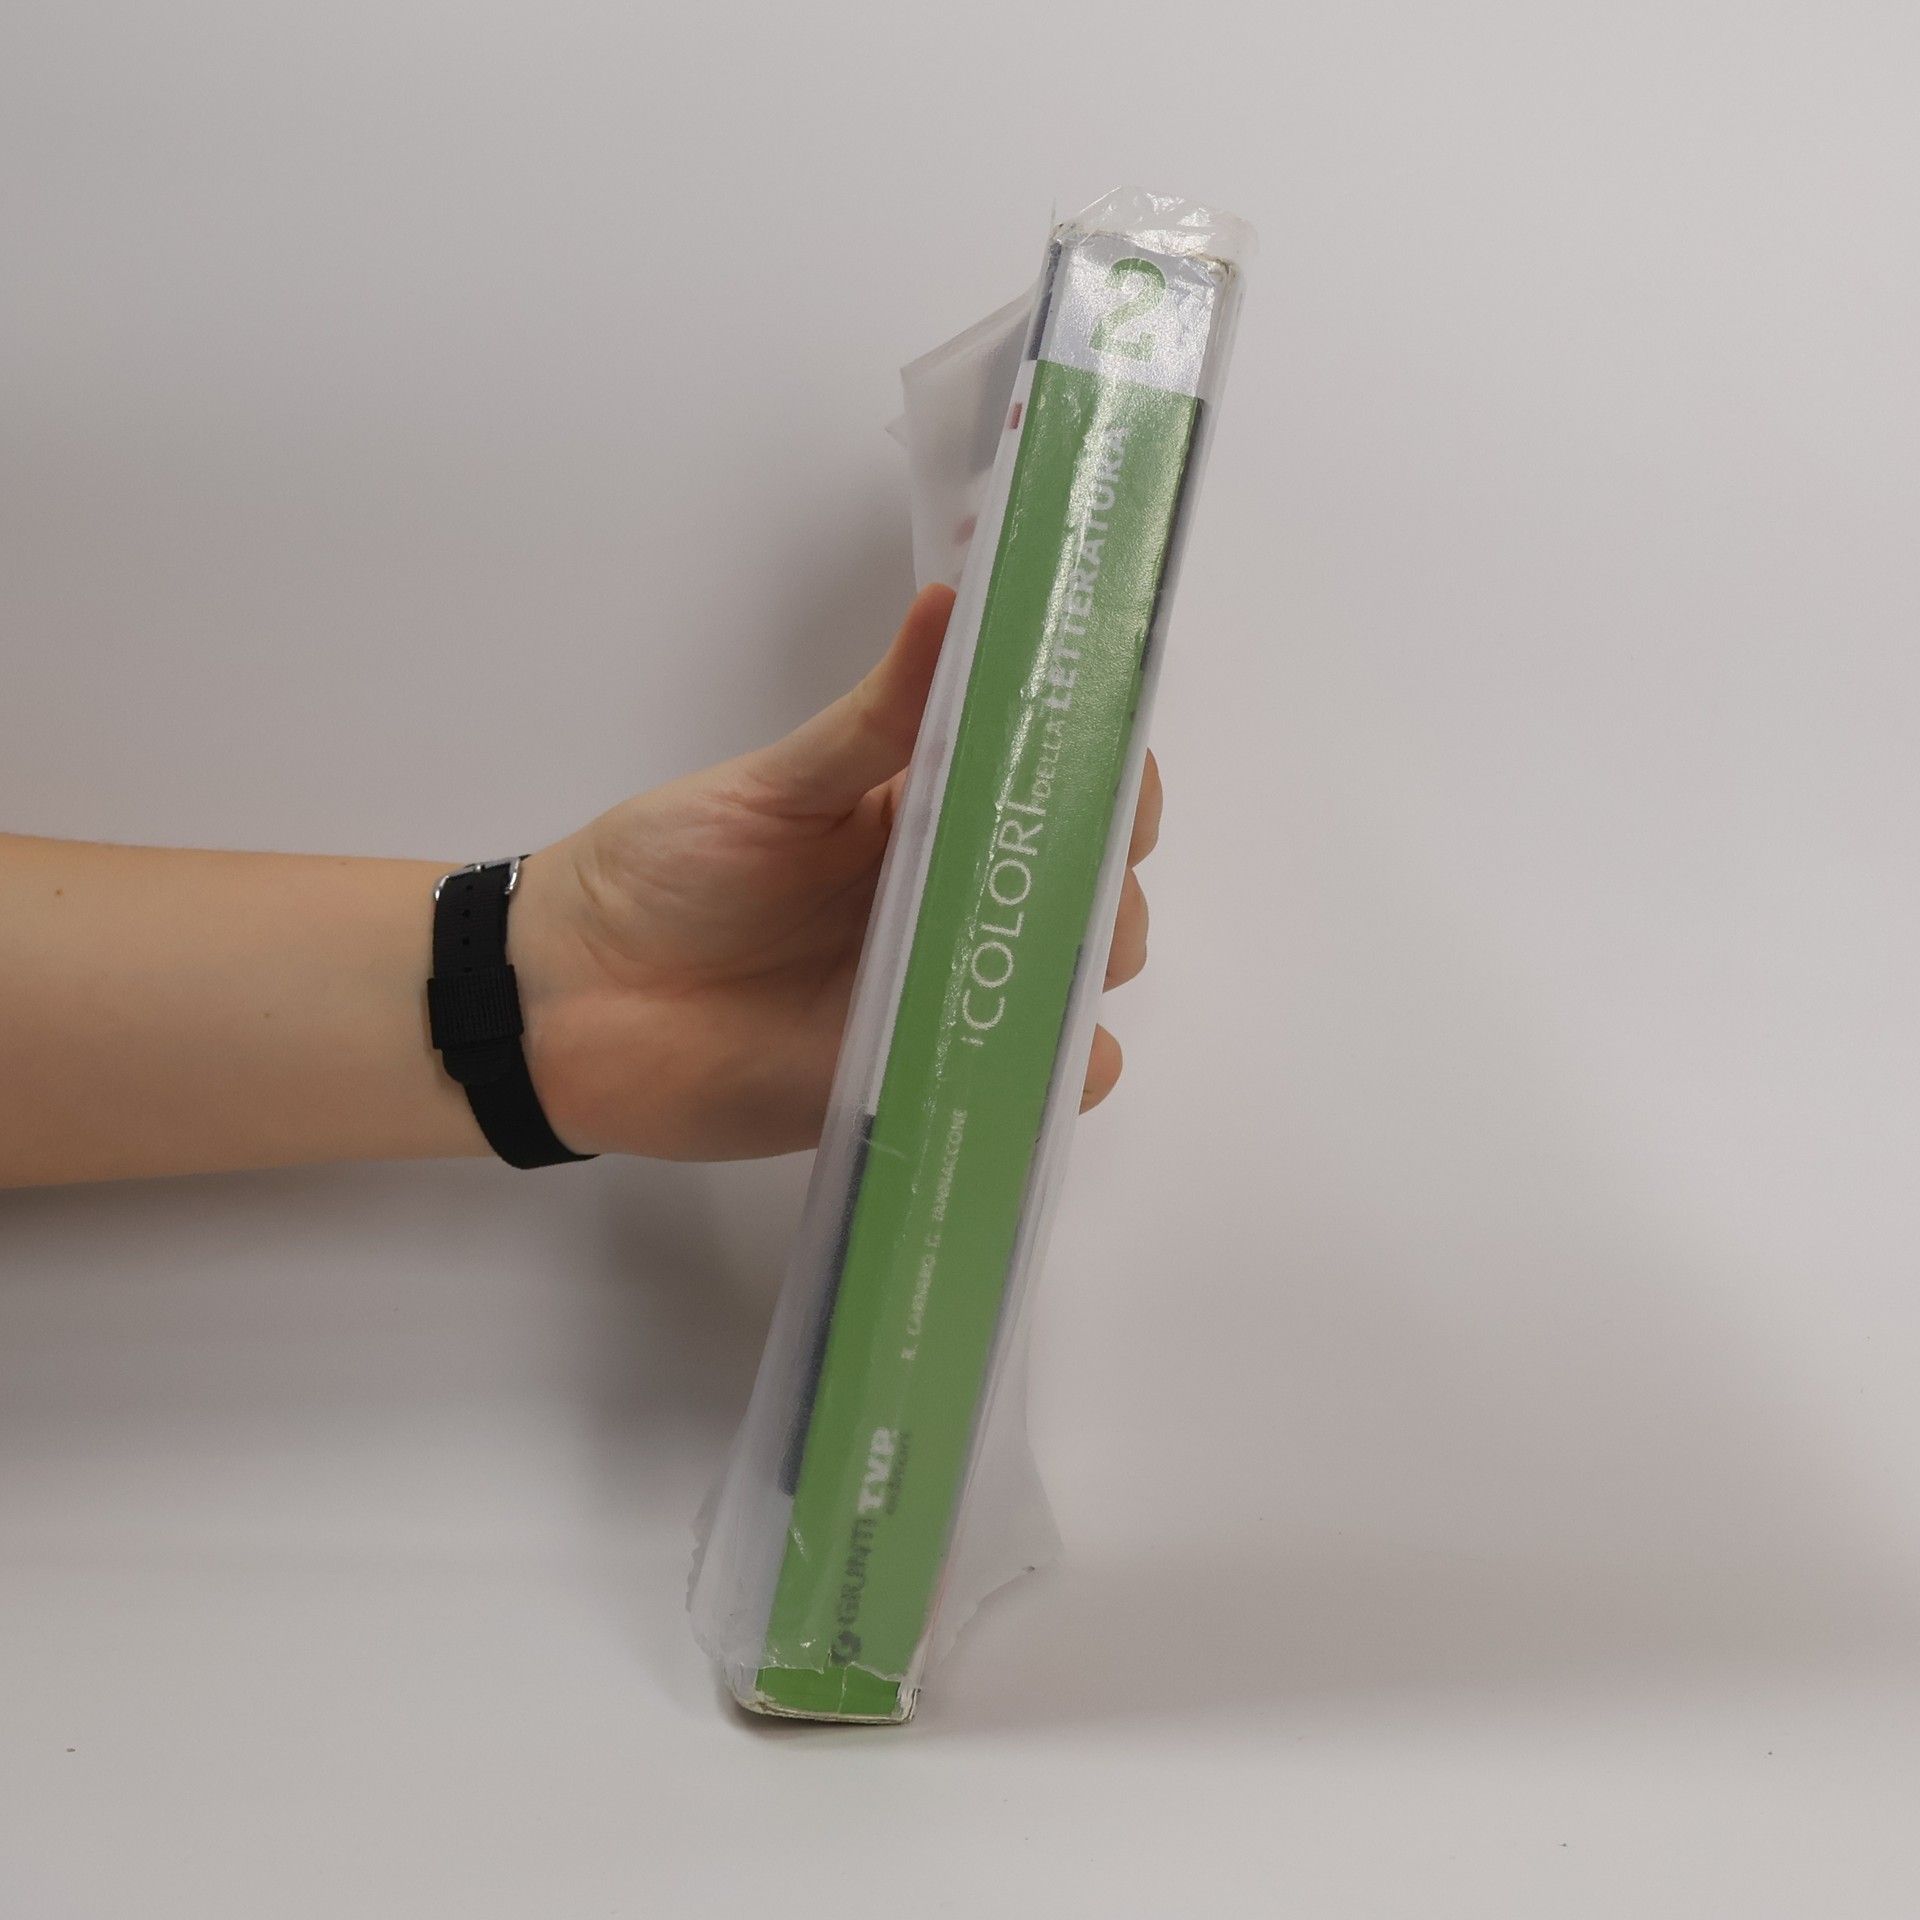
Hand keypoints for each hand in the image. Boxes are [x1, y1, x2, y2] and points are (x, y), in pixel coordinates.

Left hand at [510, 584, 1161, 1159]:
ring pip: (1073, 978)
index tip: (1106, 768)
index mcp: (928, 809)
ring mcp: (948, 990)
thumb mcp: (773, 786)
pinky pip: (1034, 1083)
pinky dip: (1056, 1071)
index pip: (1062, 778)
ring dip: (1083, 967)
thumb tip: (952, 602)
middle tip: (1062, 877)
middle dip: (1103, 876)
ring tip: (1035, 958)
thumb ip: (873, 719)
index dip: (1107, 772)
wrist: (575, 1002)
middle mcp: (956, 897)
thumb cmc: (669, 872)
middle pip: (1090, 882)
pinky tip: (1024, 1049)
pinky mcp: (927, 1075)